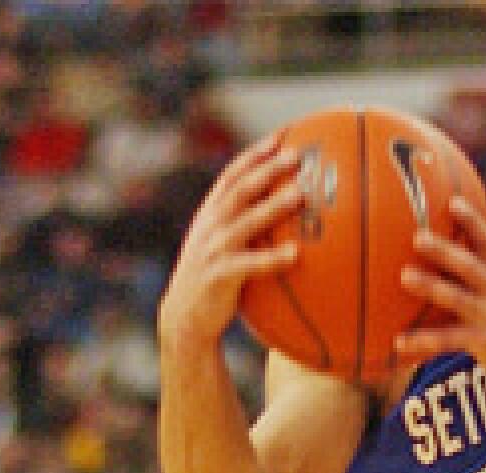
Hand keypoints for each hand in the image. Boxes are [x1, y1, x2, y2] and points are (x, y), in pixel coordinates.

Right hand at [158, 136, 303, 350]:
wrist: (185, 319)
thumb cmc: (212, 284)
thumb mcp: (220, 248)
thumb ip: (241, 229)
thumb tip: (279, 218)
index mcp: (210, 215)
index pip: (231, 176)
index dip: (254, 156)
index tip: (280, 139)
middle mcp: (210, 225)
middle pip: (240, 189)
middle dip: (267, 169)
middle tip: (296, 157)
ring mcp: (214, 249)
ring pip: (246, 220)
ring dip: (273, 205)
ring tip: (300, 195)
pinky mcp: (220, 275)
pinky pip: (250, 264)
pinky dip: (272, 258)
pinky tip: (296, 255)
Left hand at [392, 195, 485, 391]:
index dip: (473, 220)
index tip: (453, 202)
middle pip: (470, 266)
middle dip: (445, 251)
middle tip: (417, 237)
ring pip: (458, 300)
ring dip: (431, 288)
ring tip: (405, 276)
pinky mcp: (485, 343)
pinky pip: (449, 341)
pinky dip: (424, 342)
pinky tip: (399, 342)